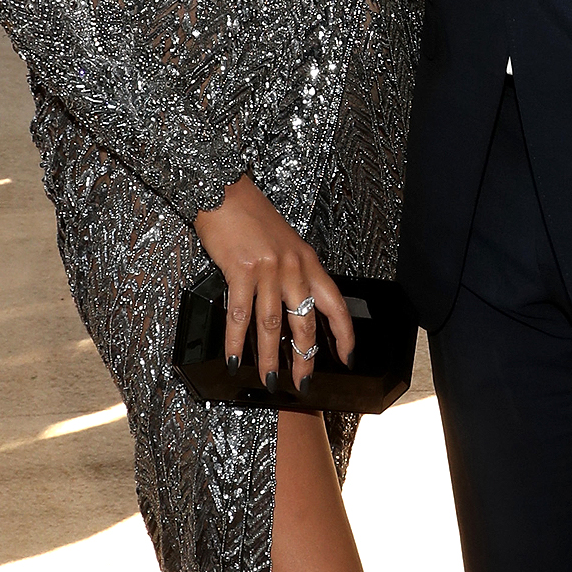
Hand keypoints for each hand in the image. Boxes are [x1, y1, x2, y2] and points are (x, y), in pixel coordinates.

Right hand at [194, 177, 354, 391]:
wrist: (224, 190)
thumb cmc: (251, 214)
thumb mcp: (284, 242)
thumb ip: (292, 271)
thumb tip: (292, 305)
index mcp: (308, 262)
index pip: (335, 305)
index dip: (344, 335)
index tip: (347, 357)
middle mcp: (293, 268)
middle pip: (305, 323)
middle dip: (305, 358)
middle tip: (304, 381)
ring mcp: (269, 270)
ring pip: (273, 325)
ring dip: (271, 358)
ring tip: (270, 380)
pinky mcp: (242, 271)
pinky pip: (240, 315)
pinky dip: (237, 342)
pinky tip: (235, 358)